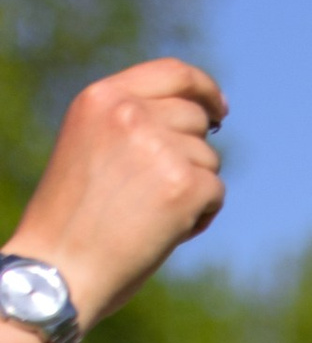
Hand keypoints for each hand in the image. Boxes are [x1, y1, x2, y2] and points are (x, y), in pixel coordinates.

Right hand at [14, 60, 227, 327]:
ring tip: (147, 217)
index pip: (172, 73)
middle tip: (158, 193)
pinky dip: (200, 217)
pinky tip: (163, 233)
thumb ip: (130, 124)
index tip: (220, 110)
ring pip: (208, 160)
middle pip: (195, 119)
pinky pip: (215, 193)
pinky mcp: (184, 184)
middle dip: (191, 154)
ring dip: (192, 191)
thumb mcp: (90, 148)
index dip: (204, 89)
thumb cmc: (71, 220)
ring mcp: (159, 145)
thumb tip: (198, 119)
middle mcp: (130, 112)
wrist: (60, 269)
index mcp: (102, 97)